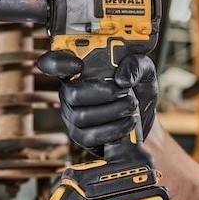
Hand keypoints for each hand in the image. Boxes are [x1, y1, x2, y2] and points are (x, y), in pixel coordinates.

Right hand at [37, 51, 157, 156]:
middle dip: (102, 94)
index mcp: (79, 71)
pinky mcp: (80, 136)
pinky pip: (89, 136)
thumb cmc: (138, 91)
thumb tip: (122, 78)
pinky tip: (127, 124)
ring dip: (111, 112)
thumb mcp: (144, 72)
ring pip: (82, 116)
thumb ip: (137, 65)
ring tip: (131, 108)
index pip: (54, 63)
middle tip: (125, 93)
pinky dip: (112, 130)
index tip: (79, 65)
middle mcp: (70, 92)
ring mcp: (72, 116)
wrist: (144, 121)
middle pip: (71, 94)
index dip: (60, 63)